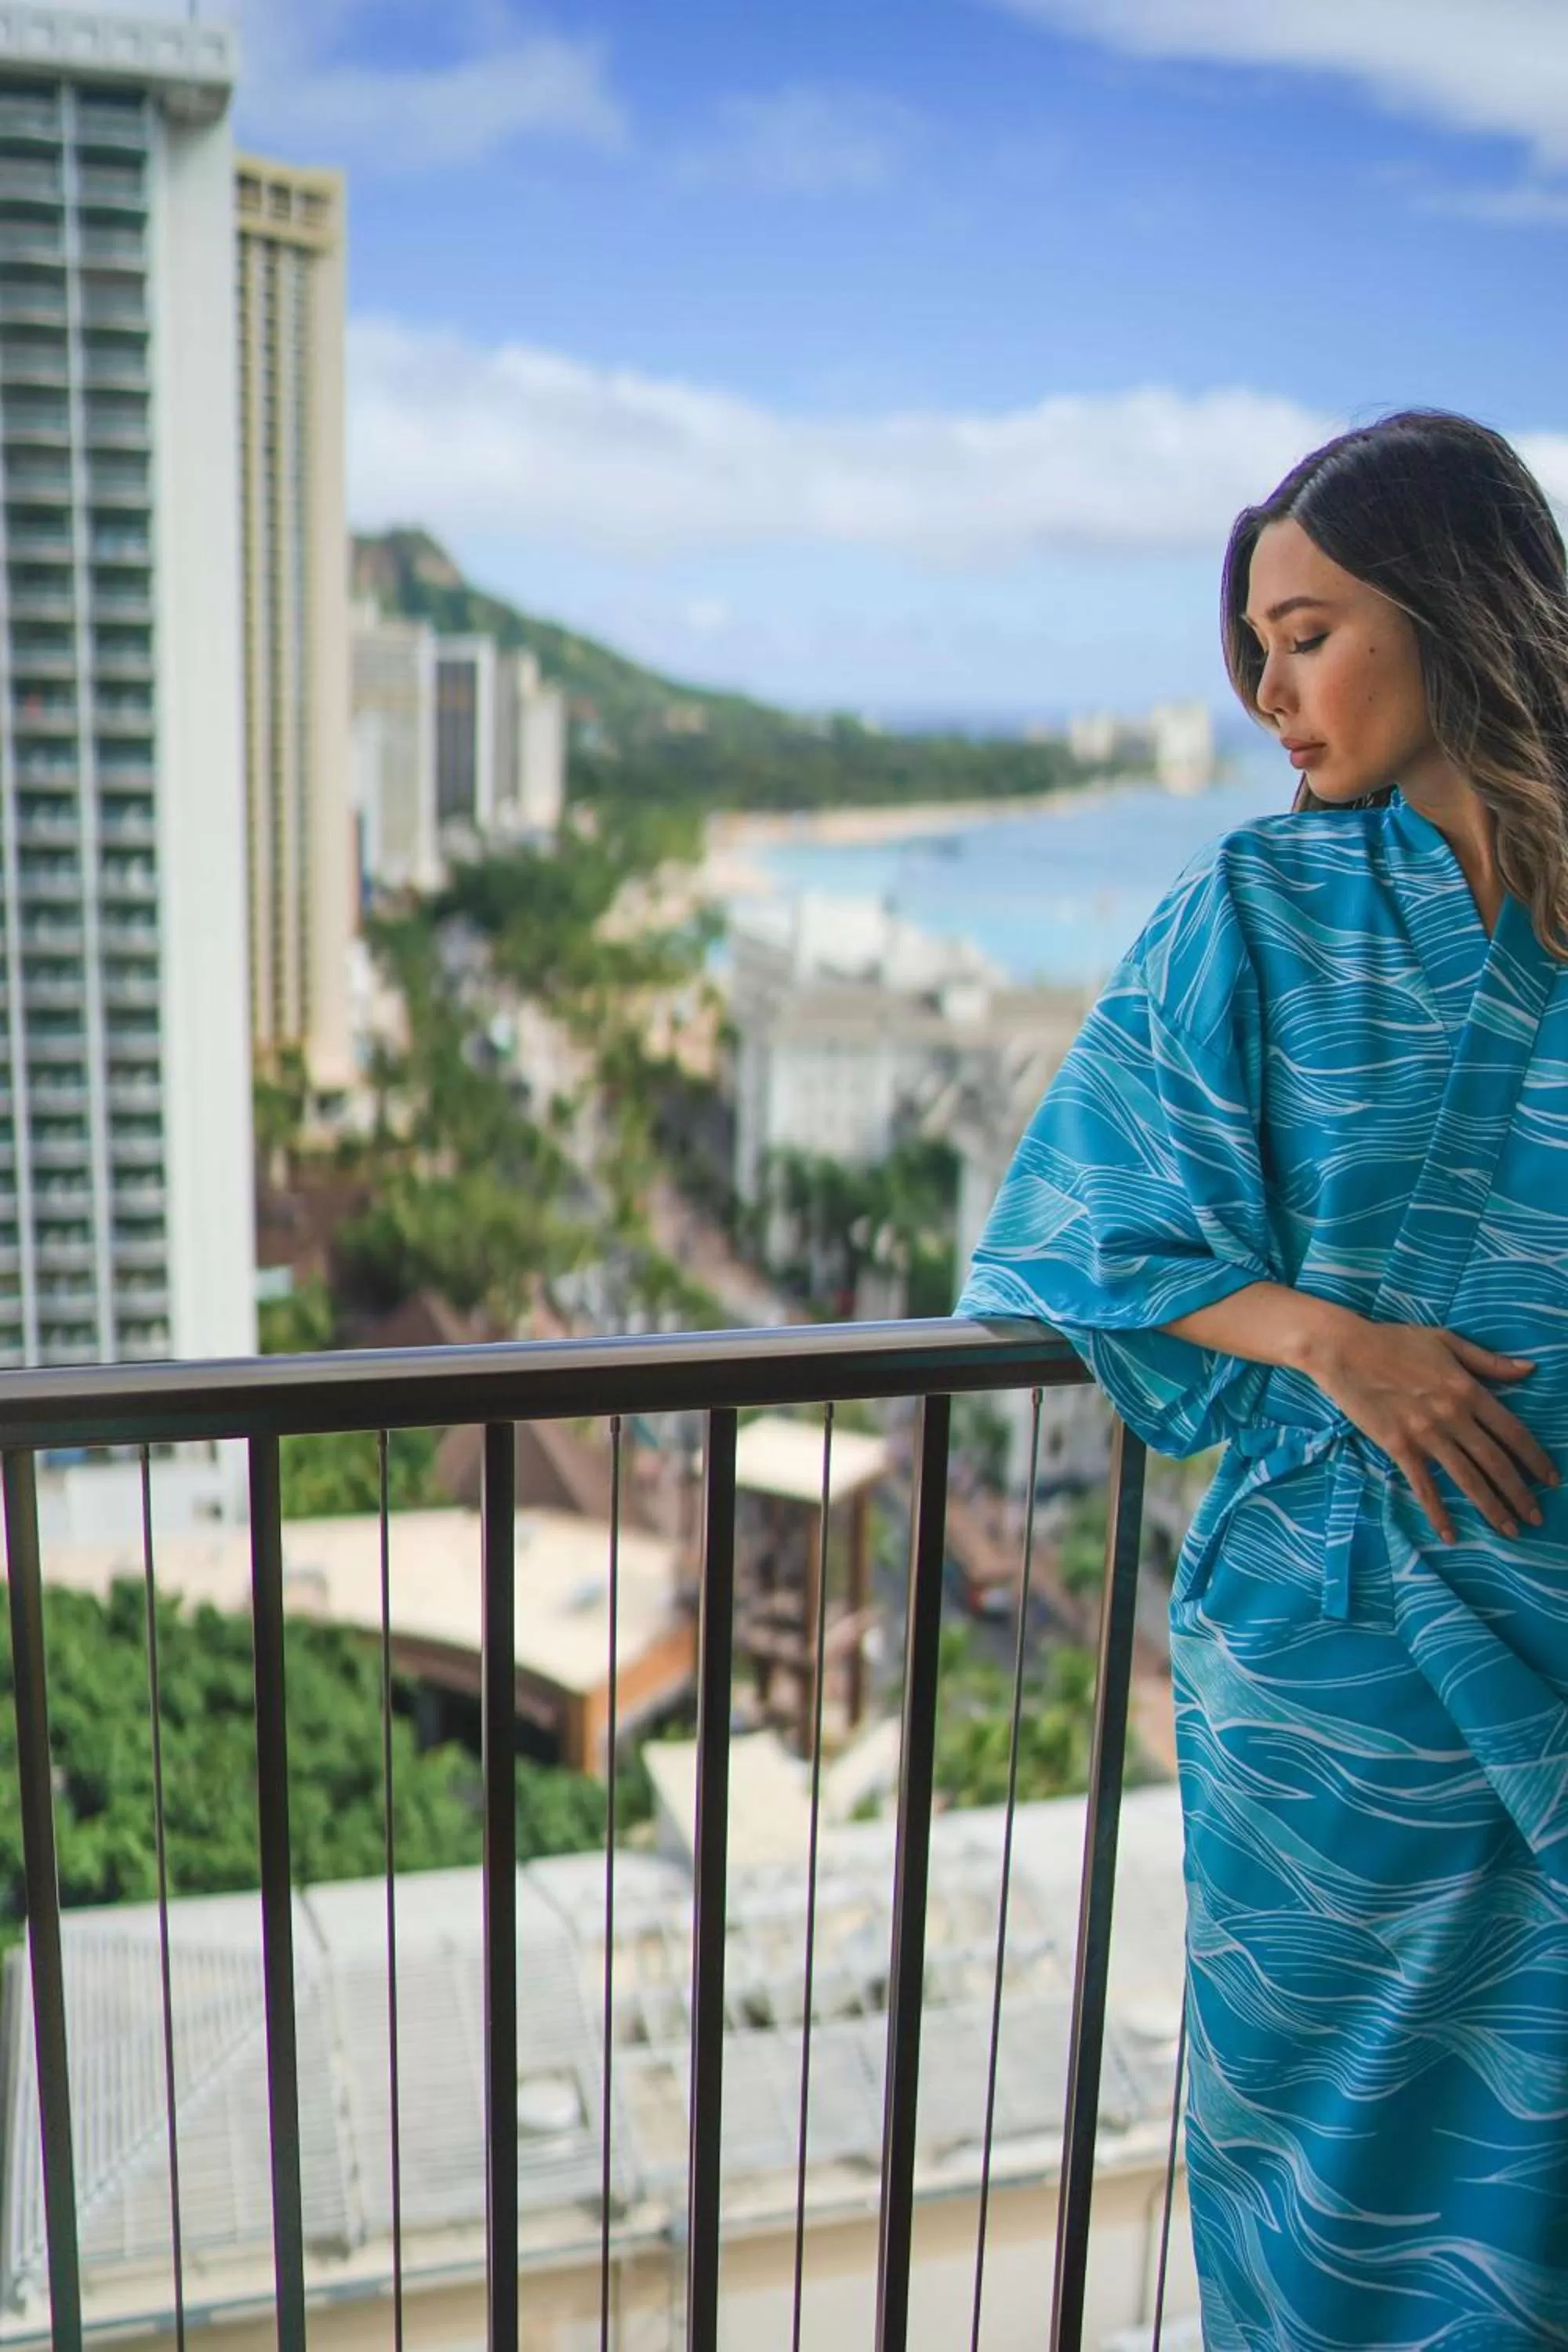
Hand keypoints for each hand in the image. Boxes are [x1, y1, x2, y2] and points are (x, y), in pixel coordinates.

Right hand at [1301, 1312, 1558, 1544]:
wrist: (1344, 1349)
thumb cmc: (1395, 1341)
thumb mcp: (1447, 1342)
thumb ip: (1489, 1361)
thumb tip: (1529, 1370)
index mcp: (1468, 1390)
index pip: (1513, 1432)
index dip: (1536, 1459)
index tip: (1551, 1480)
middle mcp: (1453, 1416)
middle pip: (1496, 1463)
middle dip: (1520, 1494)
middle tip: (1536, 1518)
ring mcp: (1426, 1434)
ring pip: (1468, 1479)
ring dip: (1492, 1508)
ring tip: (1511, 1531)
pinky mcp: (1399, 1446)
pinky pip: (1423, 1486)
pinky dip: (1438, 1512)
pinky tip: (1450, 1534)